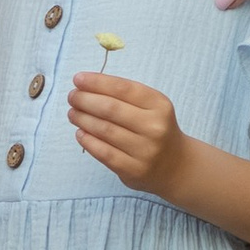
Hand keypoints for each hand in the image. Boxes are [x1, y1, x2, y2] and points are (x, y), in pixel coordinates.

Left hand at [67, 72, 187, 197]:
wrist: (176, 166)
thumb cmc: (155, 129)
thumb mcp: (152, 107)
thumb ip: (124, 96)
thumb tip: (86, 86)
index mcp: (159, 105)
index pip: (123, 88)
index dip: (97, 82)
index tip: (78, 79)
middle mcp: (154, 127)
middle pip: (110, 109)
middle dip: (85, 100)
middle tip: (72, 96)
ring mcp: (145, 150)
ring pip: (104, 130)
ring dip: (83, 119)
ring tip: (73, 113)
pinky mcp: (134, 170)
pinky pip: (104, 153)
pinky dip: (88, 141)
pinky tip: (80, 133)